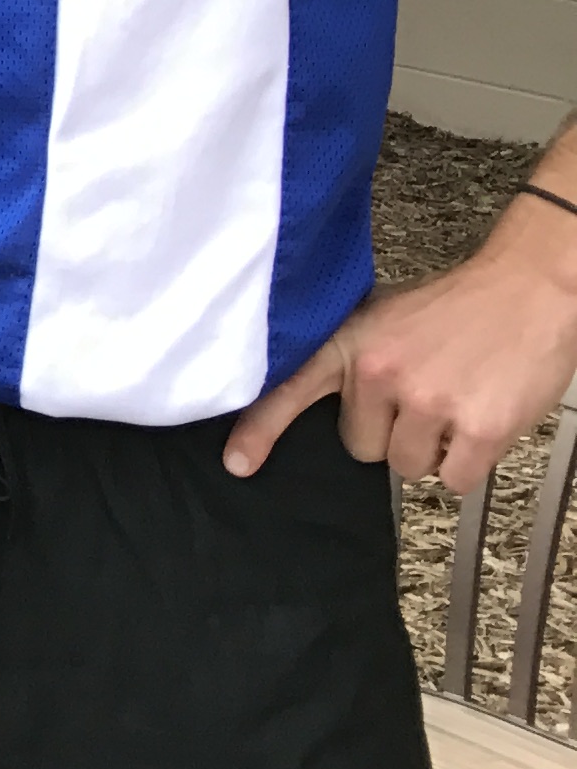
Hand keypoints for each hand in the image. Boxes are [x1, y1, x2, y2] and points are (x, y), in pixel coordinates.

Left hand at [229, 202, 576, 484]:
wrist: (530, 289)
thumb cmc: (458, 306)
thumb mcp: (383, 319)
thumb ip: (355, 359)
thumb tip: (336, 402)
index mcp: (351, 344)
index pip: (289, 389)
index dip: (260, 430)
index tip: (237, 463)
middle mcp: (381, 374)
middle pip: (362, 448)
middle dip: (390, 433)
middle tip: (421, 398)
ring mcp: (428, 403)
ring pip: (408, 466)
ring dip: (431, 449)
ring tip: (453, 404)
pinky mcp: (476, 430)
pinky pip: (454, 479)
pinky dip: (467, 463)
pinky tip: (478, 423)